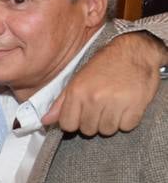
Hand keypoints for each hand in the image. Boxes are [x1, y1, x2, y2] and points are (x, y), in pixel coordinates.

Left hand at [44, 31, 166, 134]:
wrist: (135, 51)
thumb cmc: (104, 65)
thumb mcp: (78, 79)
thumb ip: (61, 102)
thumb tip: (45, 121)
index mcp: (77, 91)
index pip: (67, 125)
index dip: (74, 123)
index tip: (81, 115)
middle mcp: (94, 98)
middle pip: (88, 130)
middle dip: (92, 122)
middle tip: (100, 107)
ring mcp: (116, 103)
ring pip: (107, 131)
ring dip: (110, 122)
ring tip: (114, 106)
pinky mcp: (136, 106)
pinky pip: (126, 127)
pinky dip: (127, 121)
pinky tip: (126, 107)